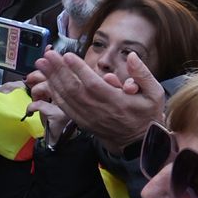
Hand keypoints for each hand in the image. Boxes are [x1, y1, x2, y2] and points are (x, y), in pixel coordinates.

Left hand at [30, 49, 163, 152]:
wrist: (139, 143)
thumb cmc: (147, 115)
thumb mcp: (155, 93)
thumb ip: (143, 74)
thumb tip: (131, 56)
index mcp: (117, 102)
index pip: (94, 84)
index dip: (79, 70)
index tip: (67, 55)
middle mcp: (100, 111)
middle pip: (74, 89)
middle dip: (59, 70)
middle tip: (47, 55)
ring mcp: (89, 118)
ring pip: (66, 98)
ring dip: (52, 80)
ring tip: (42, 63)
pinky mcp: (83, 123)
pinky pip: (65, 108)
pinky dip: (55, 94)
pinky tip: (48, 81)